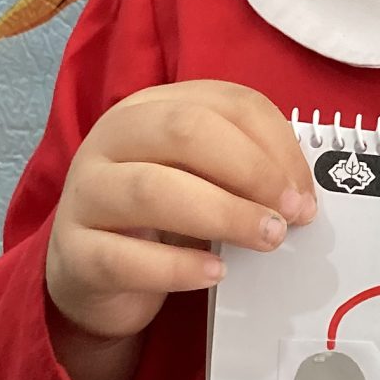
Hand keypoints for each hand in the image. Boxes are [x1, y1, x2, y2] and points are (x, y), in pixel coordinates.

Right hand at [46, 81, 315, 345]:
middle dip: (252, 171)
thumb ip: (243, 172)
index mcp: (151, 108)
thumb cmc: (159, 220)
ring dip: (224, 215)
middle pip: (185, 131)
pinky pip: (126, 257)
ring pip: (153, 190)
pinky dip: (178, 267)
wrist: (91, 276)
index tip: (304, 191)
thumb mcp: (201, 181)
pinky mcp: (74, 252)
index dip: (276, 143)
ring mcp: (86, 193)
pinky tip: (216, 273)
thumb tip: (301, 193)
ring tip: (267, 239)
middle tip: (291, 214)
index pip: (226, 102)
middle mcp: (111, 138)